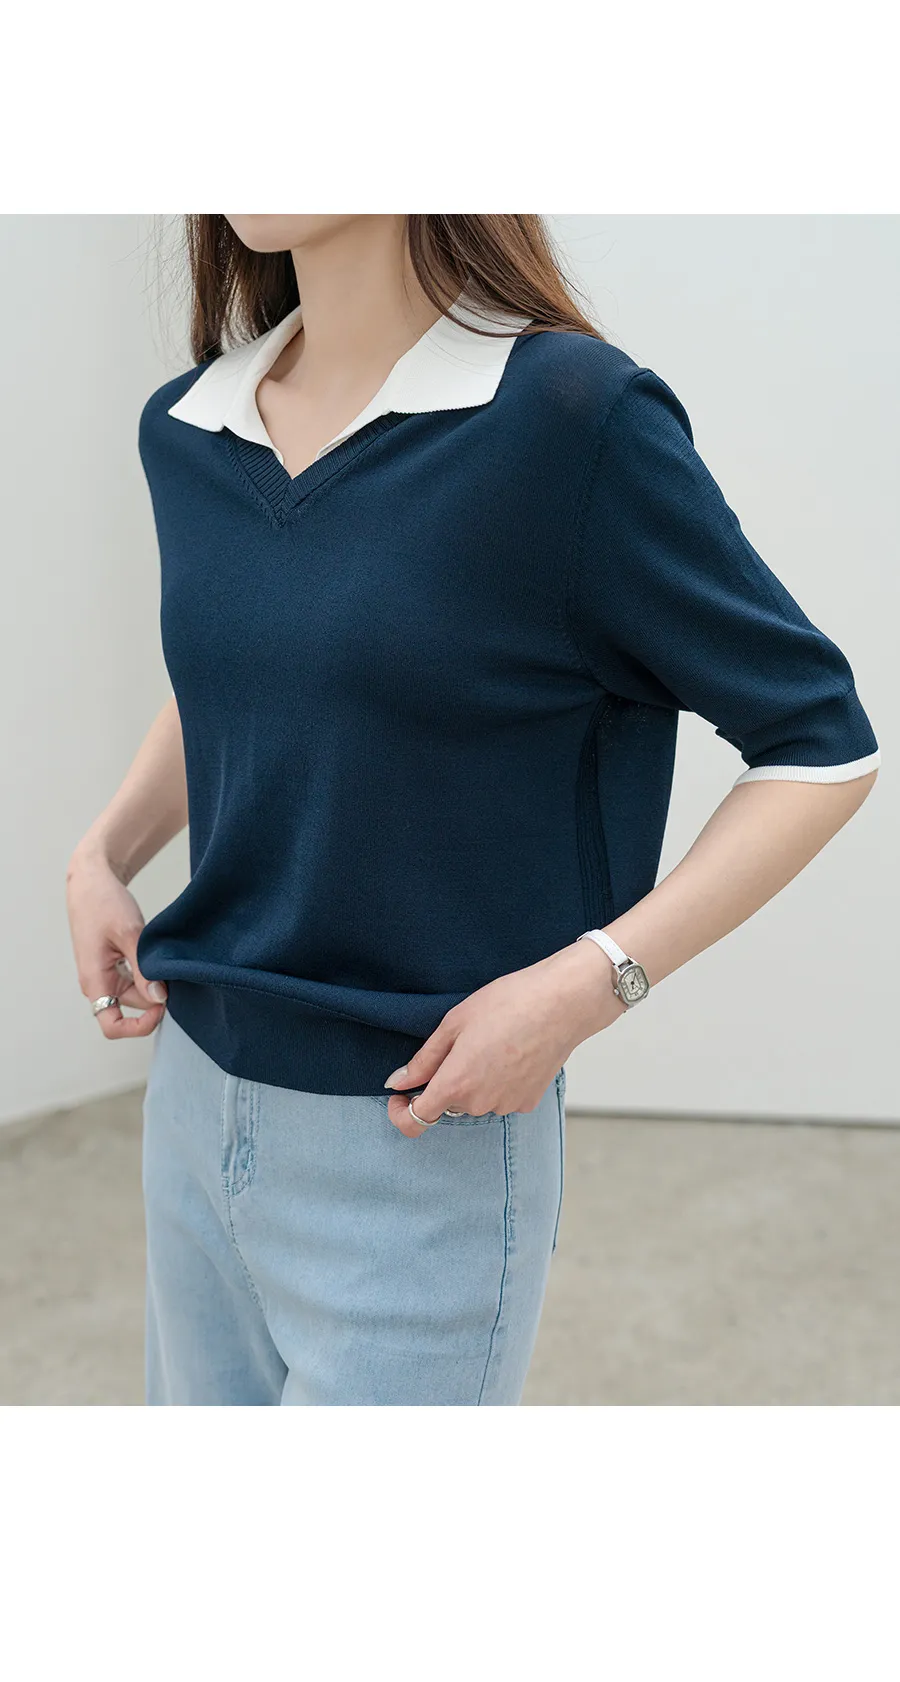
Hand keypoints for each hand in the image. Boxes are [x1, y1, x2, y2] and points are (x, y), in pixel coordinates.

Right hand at [66, 844, 166, 1038]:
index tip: (162, 1006)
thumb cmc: (103, 902)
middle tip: (175, 974)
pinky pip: (133, 981)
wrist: (91, 881)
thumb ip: (144, 969)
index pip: (112, 1025)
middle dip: (155, 999)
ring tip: (166, 961)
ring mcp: (105, 975)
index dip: (139, 1026)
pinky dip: (148, 974)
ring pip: (135, 994)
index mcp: (94, 981)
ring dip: (153, 985)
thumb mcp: (129, 933)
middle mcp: (97, 983)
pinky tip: (158, 958)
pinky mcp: (112, 966)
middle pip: (131, 1009)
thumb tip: (159, 999)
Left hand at [384, 940, 626, 1136]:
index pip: (416, 1120)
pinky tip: (510, 1052)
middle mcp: (479, 1103)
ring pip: (475, 1101)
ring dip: (473, 1081)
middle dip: (445, 1082)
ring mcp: (506, 1105)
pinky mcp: (527, 1102)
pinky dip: (497, 1082)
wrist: (562, 1004)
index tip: (401, 1095)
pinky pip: (500, 1098)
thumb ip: (424, 1060)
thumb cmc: (508, 1004)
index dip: (401, 1112)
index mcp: (456, 1083)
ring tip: (491, 1042)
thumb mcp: (454, 1023)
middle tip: (461, 1043)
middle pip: (448, 1104)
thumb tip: (398, 1082)